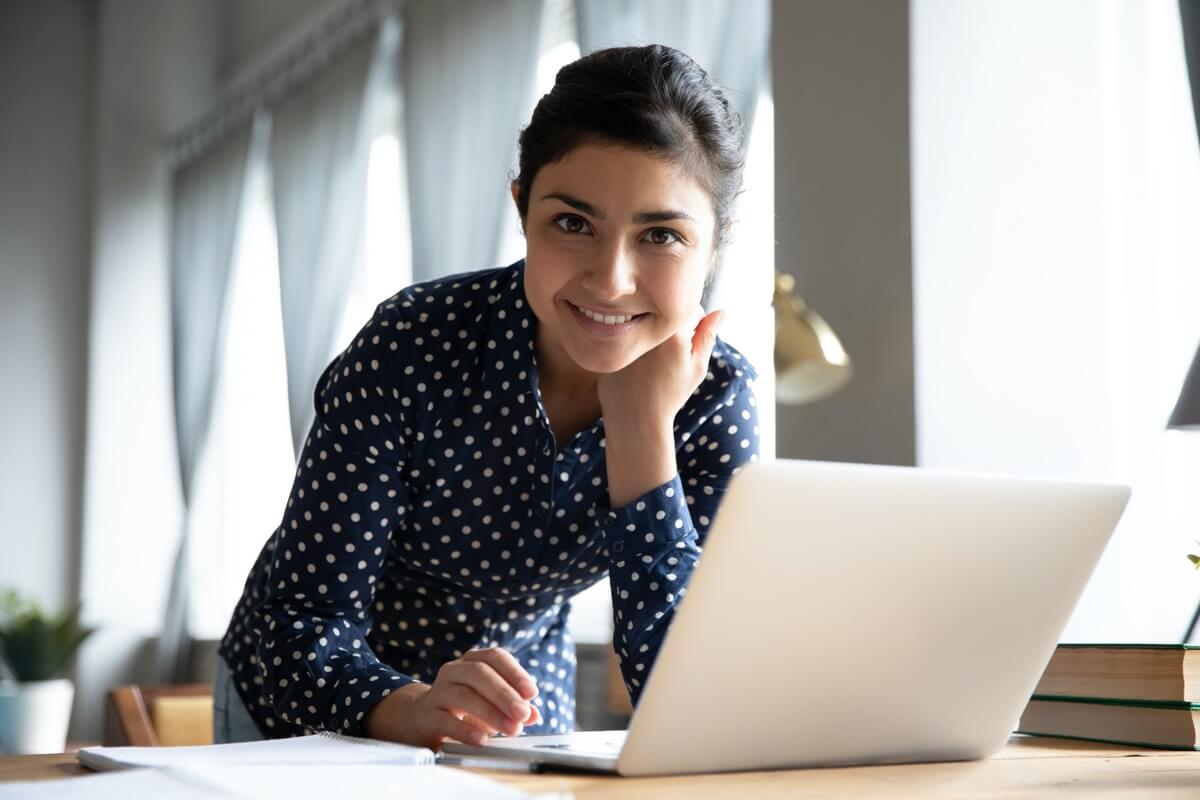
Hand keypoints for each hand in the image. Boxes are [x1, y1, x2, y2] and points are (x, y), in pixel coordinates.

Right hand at [364, 647, 541, 749]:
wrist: (421, 718)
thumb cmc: (462, 707)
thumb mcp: (490, 703)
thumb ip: (513, 706)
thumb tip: (534, 714)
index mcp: (472, 662)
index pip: (494, 657)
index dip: (515, 672)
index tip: (532, 692)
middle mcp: (453, 671)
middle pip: (479, 674)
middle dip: (505, 694)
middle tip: (523, 713)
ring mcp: (438, 692)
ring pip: (463, 695)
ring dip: (491, 713)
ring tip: (510, 728)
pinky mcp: (427, 716)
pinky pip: (445, 720)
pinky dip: (466, 730)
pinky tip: (482, 739)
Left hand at [597, 305, 724, 436]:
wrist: (636, 419)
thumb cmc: (670, 394)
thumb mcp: (696, 367)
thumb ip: (707, 336)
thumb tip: (721, 312)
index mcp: (672, 331)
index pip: (690, 308)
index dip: (693, 326)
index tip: (685, 347)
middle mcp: (646, 325)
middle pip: (664, 310)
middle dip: (670, 326)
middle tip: (667, 353)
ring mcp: (623, 331)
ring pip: (644, 317)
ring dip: (649, 330)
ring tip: (651, 359)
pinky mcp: (607, 339)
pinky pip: (623, 328)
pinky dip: (630, 339)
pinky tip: (634, 363)